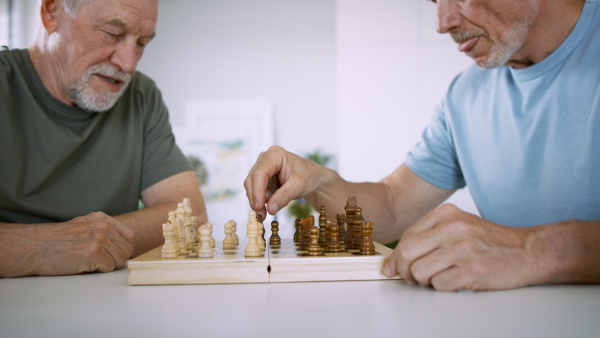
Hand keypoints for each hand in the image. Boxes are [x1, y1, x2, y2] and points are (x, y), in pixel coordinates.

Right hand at [1, 212, 134, 276]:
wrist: (34, 248)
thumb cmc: (55, 242)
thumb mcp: (82, 227)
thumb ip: (102, 231)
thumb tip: (121, 246)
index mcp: (101, 219)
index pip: (130, 236)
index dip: (124, 249)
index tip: (115, 255)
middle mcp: (102, 226)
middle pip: (127, 249)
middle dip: (116, 259)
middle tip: (98, 262)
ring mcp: (99, 238)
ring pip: (120, 260)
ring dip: (106, 265)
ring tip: (88, 262)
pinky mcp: (94, 252)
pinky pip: (110, 267)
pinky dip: (99, 271)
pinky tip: (84, 265)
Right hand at [244, 146, 334, 216]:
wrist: (313, 178)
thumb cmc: (309, 177)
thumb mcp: (298, 186)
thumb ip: (284, 196)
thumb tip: (270, 209)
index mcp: (275, 155)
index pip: (259, 173)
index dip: (257, 191)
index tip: (259, 206)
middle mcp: (265, 159)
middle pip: (252, 179)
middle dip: (256, 198)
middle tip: (261, 215)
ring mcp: (262, 168)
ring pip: (252, 187)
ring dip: (258, 201)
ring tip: (269, 210)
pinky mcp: (262, 178)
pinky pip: (256, 191)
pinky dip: (261, 200)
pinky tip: (271, 205)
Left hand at [384, 204, 536, 290]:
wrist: (529, 251)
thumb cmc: (490, 242)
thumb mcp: (459, 227)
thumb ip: (428, 237)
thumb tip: (395, 261)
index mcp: (446, 215)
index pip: (406, 237)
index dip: (396, 257)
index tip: (393, 268)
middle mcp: (452, 228)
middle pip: (406, 254)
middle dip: (405, 271)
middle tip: (414, 278)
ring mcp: (462, 249)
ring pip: (419, 272)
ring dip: (426, 281)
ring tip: (442, 277)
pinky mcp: (471, 270)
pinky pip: (438, 285)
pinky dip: (444, 287)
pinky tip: (457, 280)